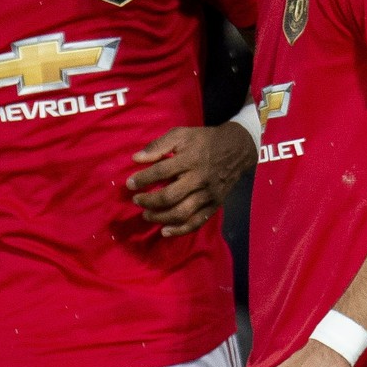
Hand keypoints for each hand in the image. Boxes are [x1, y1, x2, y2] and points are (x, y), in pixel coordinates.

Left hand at [127, 122, 255, 236]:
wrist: (237, 149)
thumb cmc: (203, 140)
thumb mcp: (181, 134)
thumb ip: (158, 145)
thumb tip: (136, 159)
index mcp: (190, 159)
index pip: (161, 171)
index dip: (143, 179)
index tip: (129, 184)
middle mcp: (199, 179)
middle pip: (170, 196)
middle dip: (149, 201)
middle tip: (136, 200)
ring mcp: (208, 194)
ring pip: (182, 212)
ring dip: (160, 217)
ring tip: (146, 214)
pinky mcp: (215, 205)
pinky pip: (197, 222)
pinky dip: (180, 230)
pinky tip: (165, 231)